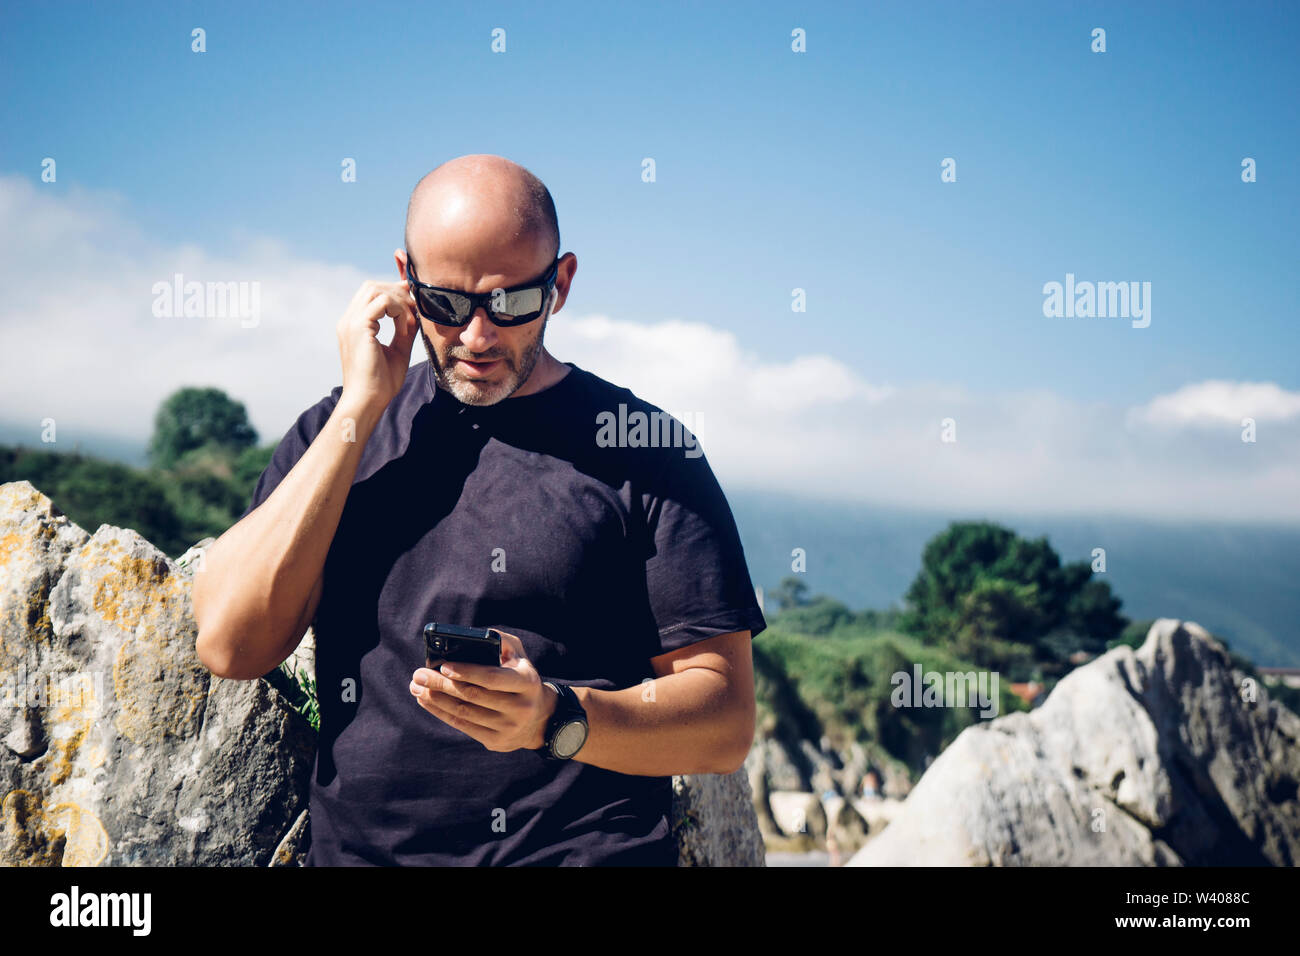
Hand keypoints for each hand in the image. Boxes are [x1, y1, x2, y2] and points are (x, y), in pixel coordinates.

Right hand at [336, 279, 418, 413]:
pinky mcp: (358, 328)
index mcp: (354, 325)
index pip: (370, 293)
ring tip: (409, 323)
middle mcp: (348, 320)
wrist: (368, 401)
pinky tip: (404, 330)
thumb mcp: (398, 350)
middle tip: (414, 311)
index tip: (413, 307)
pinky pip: (382, 302)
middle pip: (372, 286)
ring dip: (399, 302)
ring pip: (376, 289)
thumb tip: (417, 314)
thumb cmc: (381, 383)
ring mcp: (350, 323)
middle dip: (397, 293)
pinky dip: (398, 311)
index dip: (394, 294)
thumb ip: (405, 330)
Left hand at [409, 630, 557, 751]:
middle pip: (472, 696)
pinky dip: (441, 713)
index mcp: (526, 683)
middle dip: (442, 684)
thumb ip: (501, 642)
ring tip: (417, 688)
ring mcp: (508, 728)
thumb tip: (473, 635)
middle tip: (419, 675)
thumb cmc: (520, 678)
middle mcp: (520, 708)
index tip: (443, 665)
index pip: (492, 678)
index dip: (467, 672)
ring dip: (436, 699)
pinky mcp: (496, 742)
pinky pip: (463, 726)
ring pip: (464, 713)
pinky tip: (427, 701)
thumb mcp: (520, 657)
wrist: (539, 719)